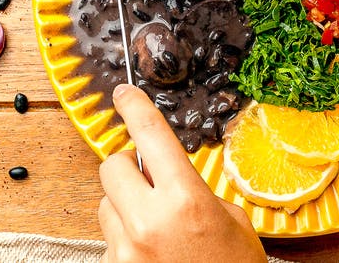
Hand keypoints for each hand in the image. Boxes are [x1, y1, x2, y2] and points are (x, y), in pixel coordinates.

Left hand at [98, 83, 264, 262]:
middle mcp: (148, 221)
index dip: (135, 108)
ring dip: (125, 208)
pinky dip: (126, 241)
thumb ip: (197, 192)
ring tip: (157, 231)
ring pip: (105, 205)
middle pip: (112, 167)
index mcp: (186, 200)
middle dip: (128, 169)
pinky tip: (152, 255)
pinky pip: (109, 240)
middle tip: (149, 182)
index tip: (124, 93)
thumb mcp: (233, 223)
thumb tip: (168, 178)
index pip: (151, 136)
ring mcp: (126, 250)